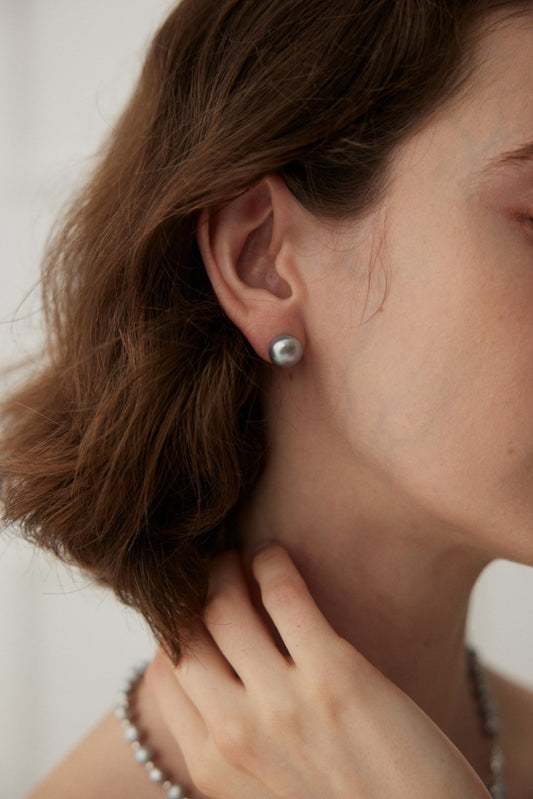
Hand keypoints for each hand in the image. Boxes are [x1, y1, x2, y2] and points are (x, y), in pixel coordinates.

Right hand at [146, 544, 489, 798]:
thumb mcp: (268, 793)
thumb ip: (237, 748)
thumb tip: (224, 684)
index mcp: (213, 766)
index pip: (163, 672)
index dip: (174, 629)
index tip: (195, 606)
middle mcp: (236, 733)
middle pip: (184, 632)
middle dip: (191, 589)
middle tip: (214, 569)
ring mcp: (284, 704)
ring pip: (224, 605)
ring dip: (226, 567)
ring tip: (243, 558)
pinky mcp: (337, 676)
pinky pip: (284, 597)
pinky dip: (272, 565)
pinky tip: (276, 558)